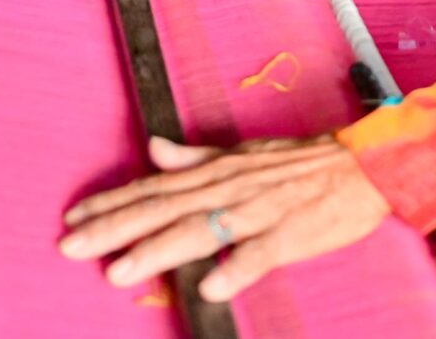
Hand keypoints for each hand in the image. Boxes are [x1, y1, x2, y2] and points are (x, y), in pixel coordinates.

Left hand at [59, 135, 390, 303]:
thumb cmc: (303, 163)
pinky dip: (233, 268)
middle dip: (115, 228)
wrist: (362, 165)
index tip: (75, 216)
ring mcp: (257, 211)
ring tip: (118, 270)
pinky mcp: (288, 234)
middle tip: (73, 246)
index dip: (113, 202)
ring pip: (199, 231)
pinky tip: (208, 286)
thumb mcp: (243, 153)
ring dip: (157, 250)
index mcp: (217, 173)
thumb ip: (196, 157)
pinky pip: (258, 253)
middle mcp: (228, 189)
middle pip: (163, 210)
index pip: (154, 188)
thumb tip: (155, 149)